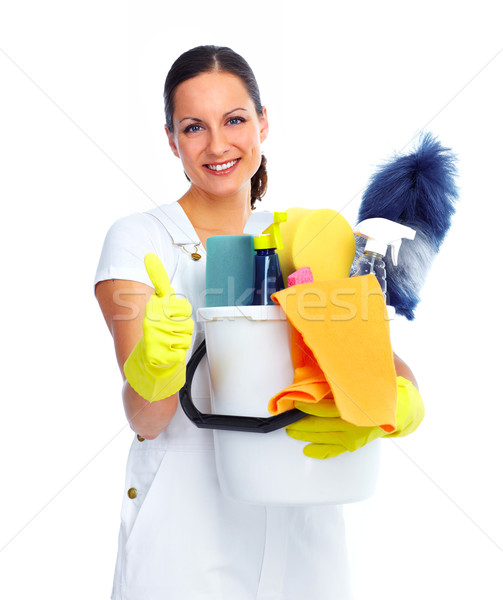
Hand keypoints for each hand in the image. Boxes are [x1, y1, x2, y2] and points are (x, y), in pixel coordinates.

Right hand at [123, 253, 193, 401]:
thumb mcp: (157, 304)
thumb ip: (158, 282)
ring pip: (186, 337)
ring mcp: (155, 340)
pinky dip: (177, 355)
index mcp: (152, 308)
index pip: (182, 307)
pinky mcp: (159, 356)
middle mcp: (151, 322)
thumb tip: (150, 257)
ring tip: (168, 343)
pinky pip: (182, 352)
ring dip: (181, 342)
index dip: (181, 314)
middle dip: (183, 329)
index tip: (172, 317)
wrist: (146, 365)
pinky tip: (167, 354)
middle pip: (187, 323)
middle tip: (170, 333)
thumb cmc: (155, 332)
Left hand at [286, 377, 423, 458]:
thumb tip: (320, 369)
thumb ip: (342, 379)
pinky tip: (308, 450)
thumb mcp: (362, 380)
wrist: (400, 408)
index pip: (324, 409)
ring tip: (291, 430)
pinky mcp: (355, 445)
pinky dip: (320, 452)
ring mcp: (354, 437)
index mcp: (356, 408)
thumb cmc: (378, 389)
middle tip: (286, 418)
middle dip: (300, 422)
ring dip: (305, 435)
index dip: (307, 406)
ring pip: (323, 438)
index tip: (294, 402)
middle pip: (319, 425)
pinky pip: (334, 451)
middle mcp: (354, 425)